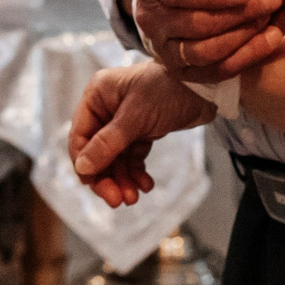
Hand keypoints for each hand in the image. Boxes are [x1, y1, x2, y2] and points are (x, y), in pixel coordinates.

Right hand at [69, 63, 215, 207]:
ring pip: (115, 158)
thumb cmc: (166, 90)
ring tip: (134, 197)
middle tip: (117, 200)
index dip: (85, 164)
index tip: (96, 187)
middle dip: (107, 177)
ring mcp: (123, 120)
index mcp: (96, 97)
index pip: (80, 137)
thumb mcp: (135, 118)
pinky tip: (145, 185)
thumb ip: (107, 144)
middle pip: (96, 151)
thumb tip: (82, 168)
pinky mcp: (141, 130)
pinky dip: (136, 172)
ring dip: (122, 179)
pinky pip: (132, 157)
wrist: (204, 84)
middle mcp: (106, 108)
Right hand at [122, 0, 284, 82]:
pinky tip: (272, 39)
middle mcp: (151, 18)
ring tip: (271, 16)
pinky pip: (216, 71)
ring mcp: (165, 47)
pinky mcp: (183, 69)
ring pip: (204, 51)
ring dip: (243, 36)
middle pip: (194, 24)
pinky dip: (247, 57)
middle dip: (236, 13)